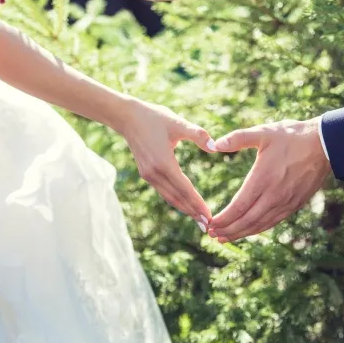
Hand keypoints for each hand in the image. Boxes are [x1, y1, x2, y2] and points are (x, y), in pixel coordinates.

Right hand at [116, 96, 215, 231]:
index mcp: (164, 163)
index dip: (197, 204)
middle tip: (208, 226)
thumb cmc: (155, 117)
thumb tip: (215, 147)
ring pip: (170, 197)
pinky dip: (176, 200)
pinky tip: (185, 205)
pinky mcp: (146, 174)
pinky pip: (164, 191)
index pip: (185, 189)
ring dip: (185, 209)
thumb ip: (198, 134)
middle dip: (193, 212)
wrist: (128, 117)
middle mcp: (155, 173)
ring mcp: (148, 175)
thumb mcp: (178, 122)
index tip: (209, 216)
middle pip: (177, 198)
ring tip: (199, 220)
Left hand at [208, 116, 331, 242]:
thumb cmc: (292, 136)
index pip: (238, 207)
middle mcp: (274, 195)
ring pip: (260, 225)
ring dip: (241, 233)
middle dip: (228, 230)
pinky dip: (258, 229)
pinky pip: (273, 222)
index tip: (210, 223)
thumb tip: (214, 144)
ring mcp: (286, 202)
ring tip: (225, 237)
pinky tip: (249, 230)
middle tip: (212, 235)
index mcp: (263, 178)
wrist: (325, 145)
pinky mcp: (295, 204)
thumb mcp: (263, 132)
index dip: (223, 219)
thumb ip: (238, 138)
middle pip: (247, 221)